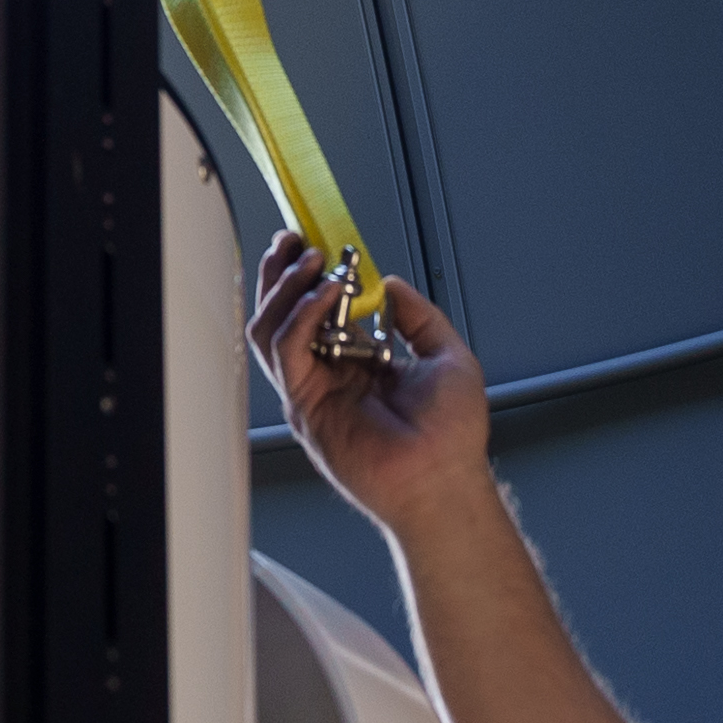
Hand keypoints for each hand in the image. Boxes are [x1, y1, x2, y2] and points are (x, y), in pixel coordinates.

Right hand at [250, 229, 493, 536]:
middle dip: (282, 274)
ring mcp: (313, 390)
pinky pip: (286, 351)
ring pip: (271, 329)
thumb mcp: (448, 355)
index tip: (313, 242)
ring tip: (312, 263)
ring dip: (286, 290)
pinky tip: (326, 295)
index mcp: (359, 362)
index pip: (318, 310)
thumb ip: (419, 317)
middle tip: (295, 242)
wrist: (444, 479)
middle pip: (282, 315)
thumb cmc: (451, 438)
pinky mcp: (305, 405)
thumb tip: (392, 284)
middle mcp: (329, 374)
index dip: (309, 275)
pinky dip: (300, 316)